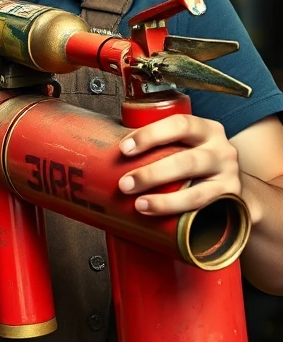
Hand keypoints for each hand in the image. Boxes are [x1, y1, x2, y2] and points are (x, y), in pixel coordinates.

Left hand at [118, 114, 239, 215]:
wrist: (236, 187)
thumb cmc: (195, 160)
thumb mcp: (184, 144)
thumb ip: (156, 144)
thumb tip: (105, 150)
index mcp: (205, 129)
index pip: (180, 125)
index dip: (150, 135)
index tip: (124, 148)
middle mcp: (222, 150)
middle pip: (186, 161)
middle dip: (151, 174)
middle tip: (124, 184)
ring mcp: (229, 177)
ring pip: (196, 190)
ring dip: (164, 200)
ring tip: (139, 204)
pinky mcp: (231, 201)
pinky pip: (203, 210)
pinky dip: (179, 213)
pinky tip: (161, 216)